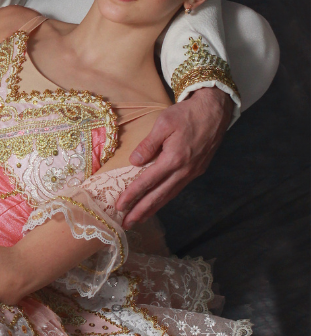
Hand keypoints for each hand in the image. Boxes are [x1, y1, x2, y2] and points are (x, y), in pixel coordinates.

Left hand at [116, 87, 233, 228]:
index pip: (148, 181)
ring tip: (139, 218)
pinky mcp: (197, 170)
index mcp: (174, 159)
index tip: (120, 206)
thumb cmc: (187, 114)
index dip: (133, 195)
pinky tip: (158, 201)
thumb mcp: (164, 123)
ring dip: (153, 208)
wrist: (214, 111)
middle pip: (159, 196)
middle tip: (127, 224)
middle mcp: (184, 170)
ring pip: (170, 195)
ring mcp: (192, 172)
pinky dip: (165, 198)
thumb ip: (148, 144)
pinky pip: (178, 188)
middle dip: (142, 211)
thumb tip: (134, 162)